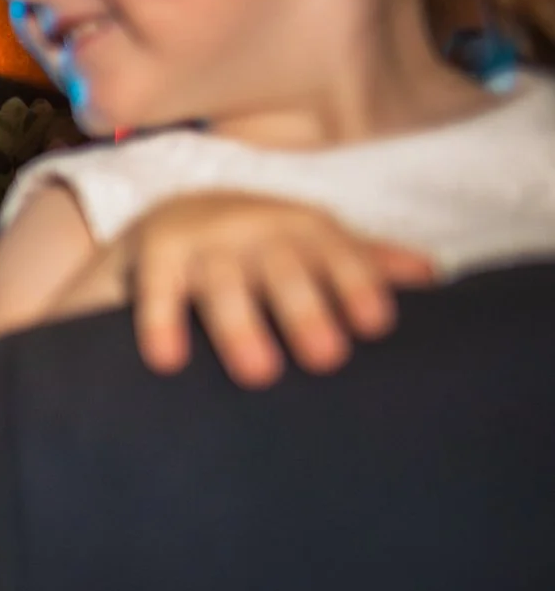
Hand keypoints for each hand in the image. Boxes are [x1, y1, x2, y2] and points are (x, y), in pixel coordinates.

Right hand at [112, 193, 435, 387]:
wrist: (168, 215)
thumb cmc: (257, 245)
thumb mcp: (312, 244)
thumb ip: (366, 261)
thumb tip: (435, 275)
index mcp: (302, 227)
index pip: (336, 254)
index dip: (356, 286)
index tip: (376, 325)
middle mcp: (254, 229)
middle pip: (283, 270)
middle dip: (305, 311)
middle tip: (327, 359)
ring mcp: (203, 242)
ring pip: (224, 285)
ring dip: (242, 327)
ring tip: (260, 375)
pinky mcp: (155, 256)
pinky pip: (158, 293)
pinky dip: (160, 324)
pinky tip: (168, 362)